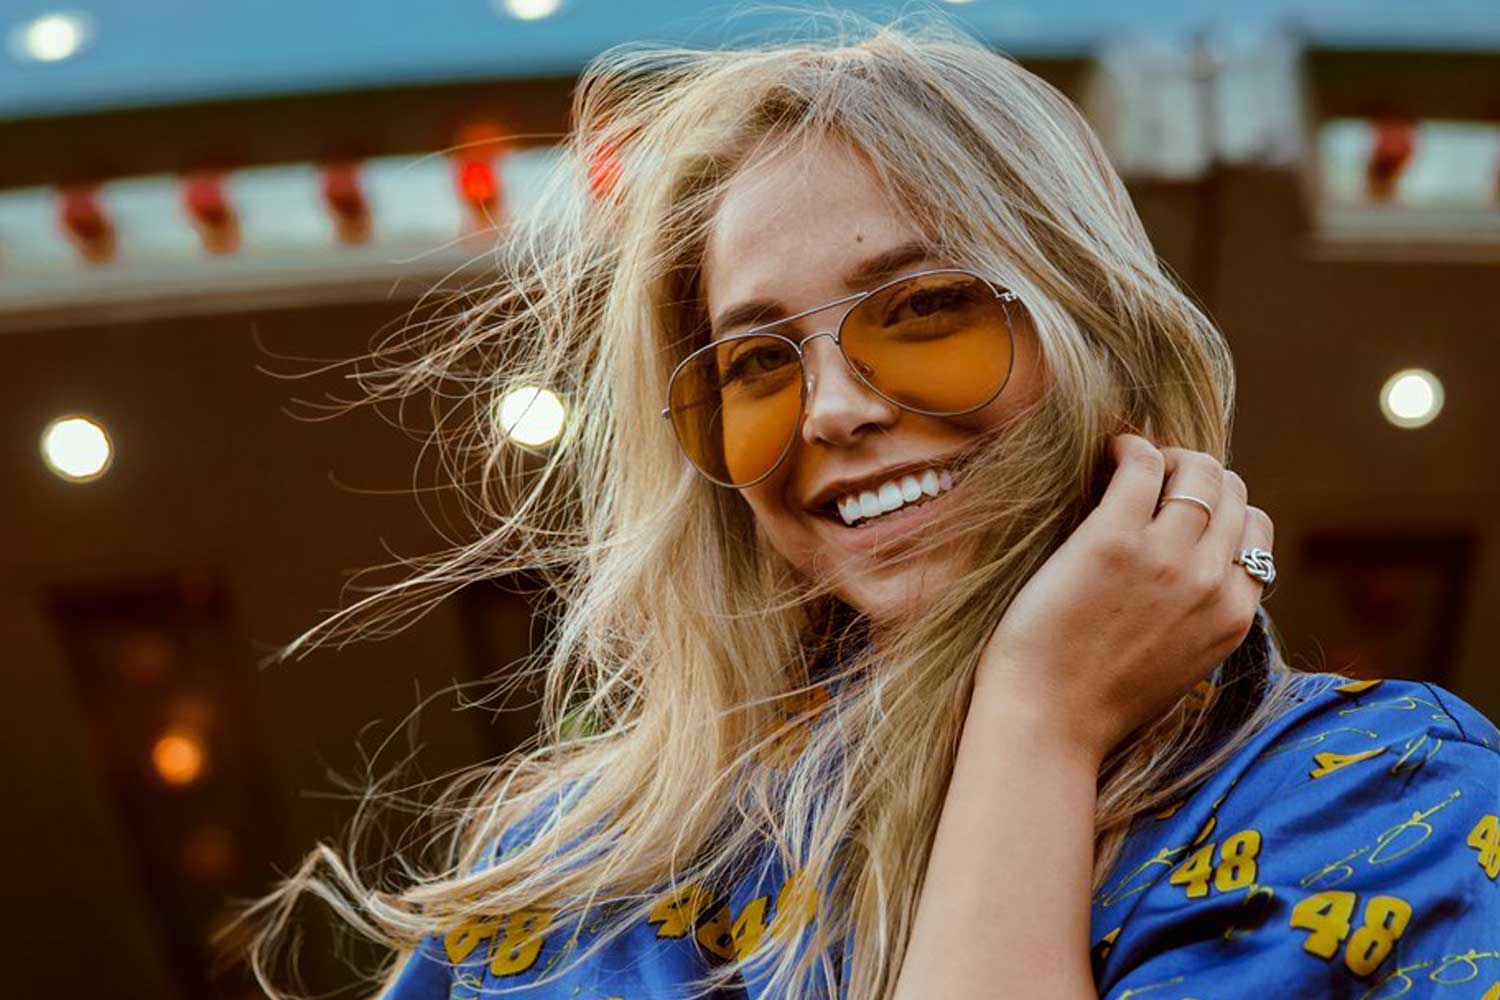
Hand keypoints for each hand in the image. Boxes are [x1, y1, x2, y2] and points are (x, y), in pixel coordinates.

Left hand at [974, 434, 1273, 762]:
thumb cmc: (1097, 698)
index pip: (1255, 530)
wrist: (1048, 721)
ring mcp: (1166, 557)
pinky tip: (1109, 455)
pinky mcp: (1114, 540)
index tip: (1184, 507)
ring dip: (1166, 456)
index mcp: (1234, 614)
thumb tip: (1192, 559)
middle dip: (1197, 474)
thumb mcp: (1181, 661)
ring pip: (1196, 470)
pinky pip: (1142, 466)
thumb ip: (1199, 612)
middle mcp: (1211, 581)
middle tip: (1156, 477)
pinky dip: (1130, 449)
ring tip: (1129, 464)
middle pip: (1230, 491)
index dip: (1221, 509)